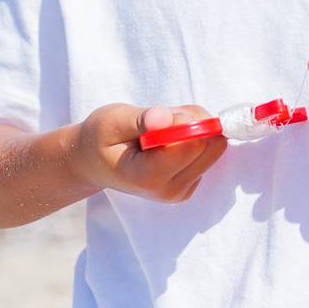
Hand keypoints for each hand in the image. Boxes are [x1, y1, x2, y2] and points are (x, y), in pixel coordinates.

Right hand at [68, 103, 227, 201]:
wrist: (94, 162)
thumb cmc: (102, 138)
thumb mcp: (113, 120)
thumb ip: (141, 119)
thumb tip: (164, 118)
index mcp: (148, 178)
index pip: (192, 144)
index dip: (182, 120)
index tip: (158, 117)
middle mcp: (170, 190)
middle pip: (211, 145)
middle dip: (193, 122)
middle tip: (161, 121)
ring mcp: (182, 190)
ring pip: (214, 145)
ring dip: (194, 128)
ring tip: (160, 131)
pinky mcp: (191, 184)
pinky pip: (210, 151)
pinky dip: (194, 137)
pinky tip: (166, 141)